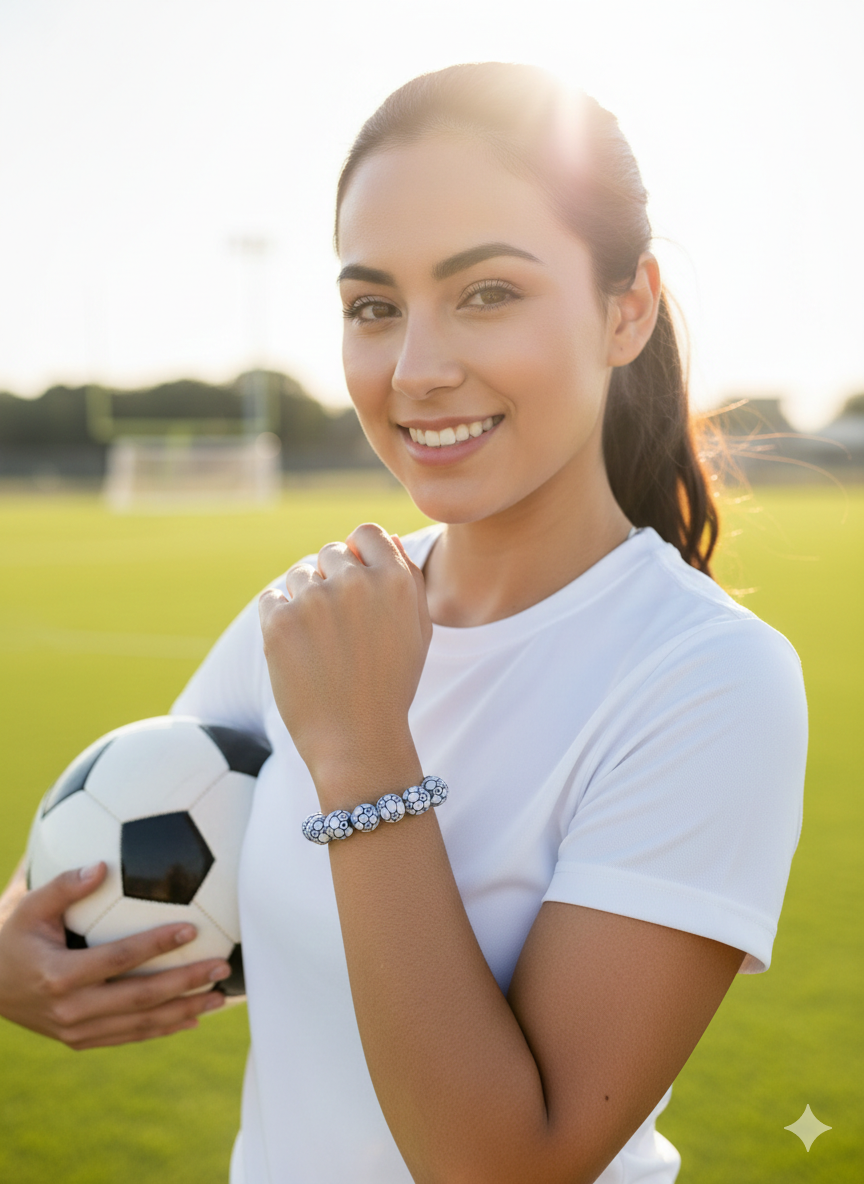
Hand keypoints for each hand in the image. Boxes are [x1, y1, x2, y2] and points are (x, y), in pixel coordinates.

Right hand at [0, 863, 230, 1049]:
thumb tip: (102, 866)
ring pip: (140, 1024)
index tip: (192, 929)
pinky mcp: (81, 1041)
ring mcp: (76, 1030)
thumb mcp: (30, 909)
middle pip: (139, 998)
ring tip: (220, 997)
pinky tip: (192, 1018)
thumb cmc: (14, 939)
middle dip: (186, 983)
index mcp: (58, 976)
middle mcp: (70, 1010)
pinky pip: (129, 1037)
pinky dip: (162, 1029)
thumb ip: (64, 886)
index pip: (118, 959)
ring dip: (184, 1011)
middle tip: (222, 968)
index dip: (156, 945)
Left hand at [258, 524, 431, 791]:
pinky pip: (271, 597)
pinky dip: (279, 617)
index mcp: (396, 581)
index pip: (366, 534)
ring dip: (304, 599)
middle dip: (330, 580)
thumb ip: (407, 578)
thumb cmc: (390, 686)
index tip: (354, 582)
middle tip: (337, 626)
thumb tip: (384, 539)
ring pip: (299, 574)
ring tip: (320, 643)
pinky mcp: (279, 622)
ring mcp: (314, 601)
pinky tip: (298, 648)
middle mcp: (356, 583)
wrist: (356, 741)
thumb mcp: (418, 631)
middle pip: (330, 552)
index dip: (358, 554)